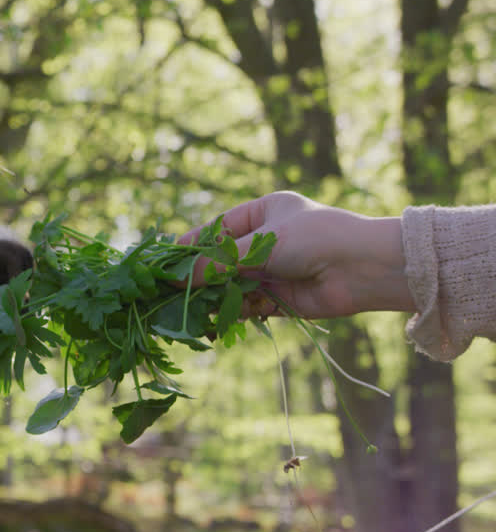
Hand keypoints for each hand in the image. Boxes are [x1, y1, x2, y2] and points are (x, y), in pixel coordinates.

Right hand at [182, 191, 413, 318]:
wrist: (364, 268)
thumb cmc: (315, 238)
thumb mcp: (260, 245)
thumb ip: (217, 263)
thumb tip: (175, 278)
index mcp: (264, 213)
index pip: (217, 229)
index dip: (192, 246)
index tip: (167, 262)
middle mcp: (266, 241)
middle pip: (221, 261)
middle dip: (201, 278)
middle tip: (174, 293)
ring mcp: (273, 270)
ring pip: (231, 286)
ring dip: (217, 297)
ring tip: (198, 309)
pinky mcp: (279, 298)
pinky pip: (247, 305)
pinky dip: (236, 312)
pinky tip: (227, 318)